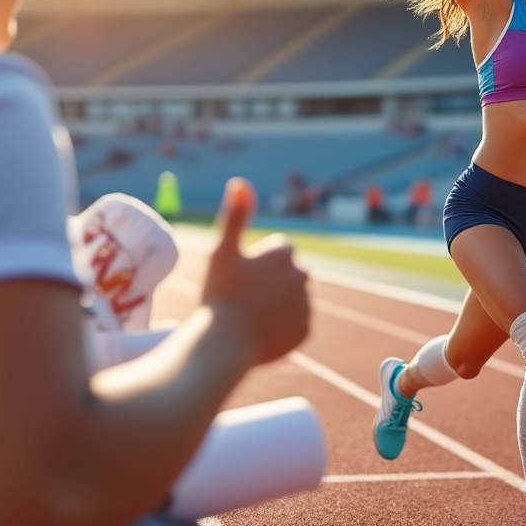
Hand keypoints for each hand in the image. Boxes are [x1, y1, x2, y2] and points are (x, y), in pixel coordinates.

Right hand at [202, 178, 309, 365]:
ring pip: (291, 299)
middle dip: (271, 282)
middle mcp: (302, 277)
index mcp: (284, 254)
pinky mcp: (306, 331)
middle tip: (243, 298)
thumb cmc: (220, 295)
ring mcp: (305, 306)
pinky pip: (294, 323)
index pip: (277, 250)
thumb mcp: (222, 251)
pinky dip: (281, 326)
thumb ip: (235, 215)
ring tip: (250, 316)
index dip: (256, 262)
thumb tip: (240, 181)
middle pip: (286, 274)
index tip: (240, 276)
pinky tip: (260, 331)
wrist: (223, 345)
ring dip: (277, 303)